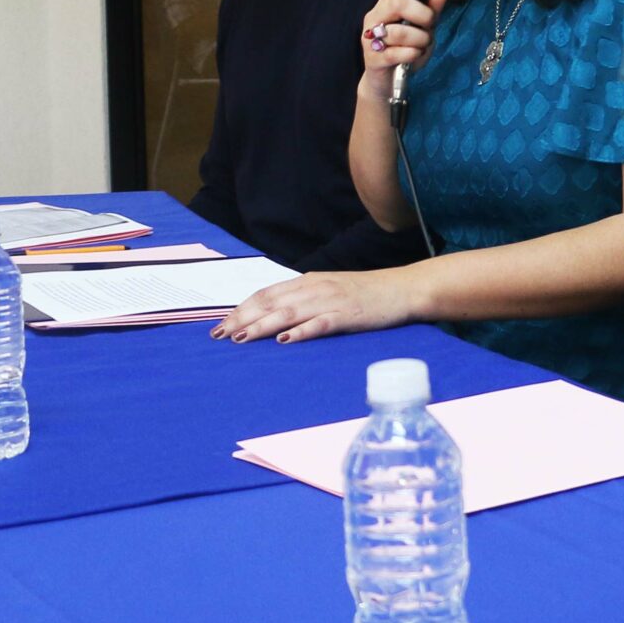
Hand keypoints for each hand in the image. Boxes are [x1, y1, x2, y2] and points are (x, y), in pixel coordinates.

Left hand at [212, 268, 417, 343]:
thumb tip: (273, 316)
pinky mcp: (348, 315)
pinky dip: (302, 331)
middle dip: (243, 319)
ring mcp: (332, 301)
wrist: (403, 289)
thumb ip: (303, 299)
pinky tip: (286, 340)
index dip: (242, 309)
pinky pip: (321, 323)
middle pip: (271, 303)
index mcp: (308, 281)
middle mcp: (315, 288)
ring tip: (241, 339)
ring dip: (263, 326)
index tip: (221, 325)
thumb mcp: (329, 290)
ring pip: (289, 312)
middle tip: (220, 336)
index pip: (266, 294)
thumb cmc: (366, 293)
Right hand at [362, 0, 449, 82]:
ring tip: (423, 44)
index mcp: (387, 2)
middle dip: (421, 13)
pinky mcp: (373, 58)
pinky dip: (413, 54)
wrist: (388, 80)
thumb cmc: (406, 48)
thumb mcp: (424, 26)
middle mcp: (376, 15)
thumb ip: (432, 6)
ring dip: (420, 39)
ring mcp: (371, 37)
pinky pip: (396, 53)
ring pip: (398, 31)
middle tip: (430, 23)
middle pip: (396, 3)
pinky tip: (414, 55)